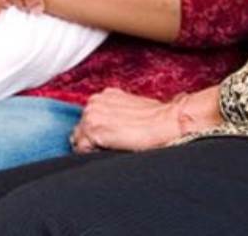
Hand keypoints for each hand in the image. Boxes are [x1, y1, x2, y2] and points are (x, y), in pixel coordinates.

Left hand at [69, 86, 221, 152]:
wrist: (168, 122)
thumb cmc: (156, 120)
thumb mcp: (131, 110)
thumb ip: (113, 115)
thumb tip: (108, 130)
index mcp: (103, 96)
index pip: (87, 120)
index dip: (97, 134)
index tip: (110, 140)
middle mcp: (94, 102)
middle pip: (80, 129)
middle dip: (91, 140)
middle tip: (113, 145)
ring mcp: (92, 114)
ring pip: (79, 139)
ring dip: (92, 147)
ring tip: (114, 147)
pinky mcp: (94, 129)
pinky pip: (82, 148)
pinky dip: (93, 153)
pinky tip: (112, 149)